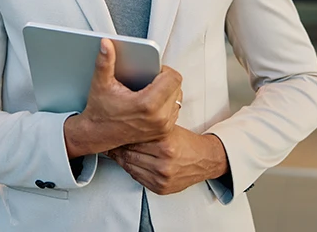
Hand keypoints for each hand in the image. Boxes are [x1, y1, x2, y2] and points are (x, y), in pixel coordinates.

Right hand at [63, 39, 183, 157]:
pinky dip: (166, 103)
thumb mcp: (101, 84)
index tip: (152, 69)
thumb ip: (105, 62)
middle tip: (149, 79)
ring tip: (150, 90)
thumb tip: (107, 45)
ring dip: (167, 91)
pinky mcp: (164, 132)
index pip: (173, 78)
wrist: (97, 135)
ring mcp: (163, 127)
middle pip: (177, 87)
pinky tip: (151, 101)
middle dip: (165, 79)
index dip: (164, 69)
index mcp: (147, 104)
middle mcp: (159, 118)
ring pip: (178, 98)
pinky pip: (174, 110)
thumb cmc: (100, 111)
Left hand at [109, 127, 229, 194]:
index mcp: (165, 145)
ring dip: (121, 159)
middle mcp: (164, 163)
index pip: (132, 141)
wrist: (204, 160)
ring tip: (117, 151)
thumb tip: (122, 127)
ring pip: (129, 167)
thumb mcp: (168, 129)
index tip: (113, 133)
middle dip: (118, 148)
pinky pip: (136, 178)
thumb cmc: (186, 143)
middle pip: (128, 155)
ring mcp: (162, 178)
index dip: (121, 136)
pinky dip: (131, 169)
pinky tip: (130, 162)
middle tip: (112, 142)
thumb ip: (147, 129)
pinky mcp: (160, 188)